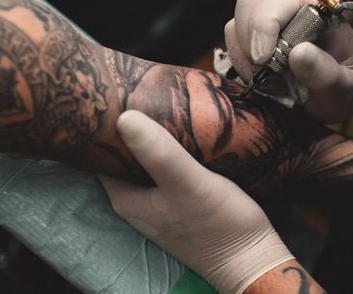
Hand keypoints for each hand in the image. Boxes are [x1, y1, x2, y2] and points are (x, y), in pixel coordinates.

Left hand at [99, 110, 293, 293]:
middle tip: (138, 91)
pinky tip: (181, 132)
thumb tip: (123, 117)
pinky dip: (167, 150)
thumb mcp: (187, 183)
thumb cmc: (219, 223)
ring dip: (150, 137)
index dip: (103, 126)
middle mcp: (135, 202)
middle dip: (127, 126)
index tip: (113, 95)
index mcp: (125, 198)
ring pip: (143, 161)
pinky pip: (163, 169)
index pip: (99, 154)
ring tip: (158, 102)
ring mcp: (157, 204)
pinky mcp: (178, 203)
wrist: (253, 260)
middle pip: (121, 155)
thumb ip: (158, 153)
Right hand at [225, 0, 352, 122]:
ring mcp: (267, 22)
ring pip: (235, 24)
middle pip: (249, 1)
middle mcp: (288, 7)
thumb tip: (299, 53)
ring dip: (243, 56)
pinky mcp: (252, 40)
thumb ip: (326, 71)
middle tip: (266, 71)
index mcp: (315, 7)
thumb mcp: (346, 84)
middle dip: (250, 39)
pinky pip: (231, 45)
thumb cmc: (348, 84)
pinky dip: (239, 65)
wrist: (342, 93)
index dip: (266, 24)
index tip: (264, 59)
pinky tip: (261, 80)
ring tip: (268, 79)